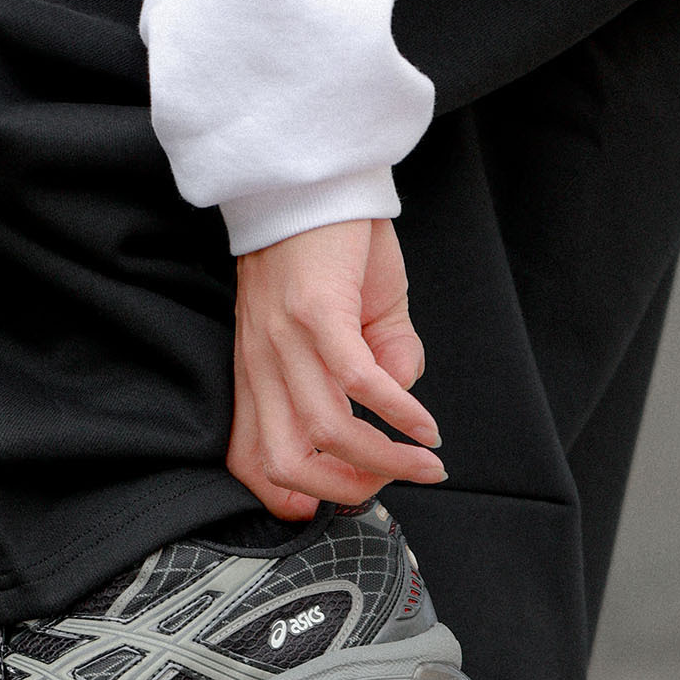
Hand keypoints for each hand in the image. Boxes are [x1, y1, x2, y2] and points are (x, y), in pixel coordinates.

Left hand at [228, 217, 444, 520]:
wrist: (314, 172)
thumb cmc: (326, 243)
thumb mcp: (345, 317)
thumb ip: (379, 366)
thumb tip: (403, 409)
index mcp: (258, 371)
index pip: (252, 459)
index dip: (288, 500)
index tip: (335, 507)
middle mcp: (263, 363)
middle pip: (288, 462)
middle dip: (347, 490)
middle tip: (392, 483)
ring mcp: (286, 339)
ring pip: (329, 432)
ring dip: (385, 461)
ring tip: (426, 464)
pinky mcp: (318, 311)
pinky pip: (358, 383)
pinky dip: (397, 414)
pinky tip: (426, 426)